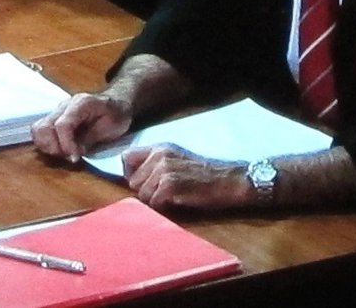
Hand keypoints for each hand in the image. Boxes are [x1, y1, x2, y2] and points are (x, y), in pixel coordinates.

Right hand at [31, 92, 132, 163]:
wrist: (117, 103)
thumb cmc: (116, 115)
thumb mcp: (110, 127)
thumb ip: (89, 139)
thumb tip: (73, 154)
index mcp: (80, 104)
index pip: (62, 125)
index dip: (66, 144)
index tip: (75, 157)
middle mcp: (64, 106)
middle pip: (44, 127)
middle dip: (54, 146)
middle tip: (69, 155)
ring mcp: (56, 111)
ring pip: (38, 129)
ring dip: (48, 146)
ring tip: (64, 153)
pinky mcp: (54, 119)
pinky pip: (41, 131)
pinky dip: (46, 144)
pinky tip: (61, 149)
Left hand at [122, 145, 249, 209]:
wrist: (229, 181)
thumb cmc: (205, 175)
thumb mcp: (177, 160)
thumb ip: (155, 164)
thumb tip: (132, 180)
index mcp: (159, 147)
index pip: (126, 158)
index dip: (131, 174)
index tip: (143, 183)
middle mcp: (159, 155)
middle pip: (132, 181)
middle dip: (144, 191)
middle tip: (163, 194)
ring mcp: (164, 169)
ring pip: (141, 194)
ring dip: (153, 201)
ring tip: (172, 198)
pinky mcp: (170, 184)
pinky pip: (153, 203)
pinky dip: (162, 207)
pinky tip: (177, 202)